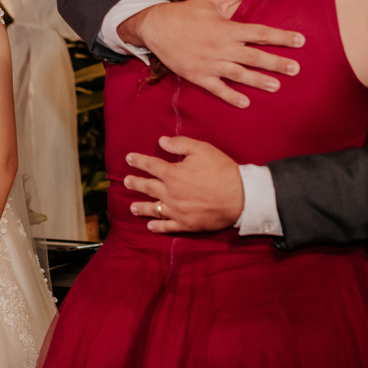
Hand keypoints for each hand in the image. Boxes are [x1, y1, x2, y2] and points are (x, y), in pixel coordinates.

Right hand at [120, 0, 303, 107]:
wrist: (156, 27)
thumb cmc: (185, 12)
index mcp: (227, 28)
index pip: (260, 33)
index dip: (281, 37)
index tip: (300, 40)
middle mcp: (221, 46)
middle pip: (254, 57)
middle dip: (277, 63)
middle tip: (296, 69)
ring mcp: (209, 63)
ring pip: (238, 75)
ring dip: (258, 81)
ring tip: (276, 86)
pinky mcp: (197, 75)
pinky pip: (217, 88)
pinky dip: (230, 97)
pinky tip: (245, 103)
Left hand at [124, 136, 243, 232]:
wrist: (241, 196)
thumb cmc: (222, 170)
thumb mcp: (201, 149)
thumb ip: (180, 144)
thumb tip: (161, 141)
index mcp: (173, 174)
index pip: (150, 165)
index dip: (138, 161)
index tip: (129, 159)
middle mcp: (171, 193)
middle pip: (148, 187)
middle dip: (135, 183)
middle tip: (126, 182)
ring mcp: (178, 211)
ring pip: (154, 209)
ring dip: (141, 207)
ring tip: (132, 207)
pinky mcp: (187, 224)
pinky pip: (168, 226)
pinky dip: (157, 227)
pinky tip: (150, 226)